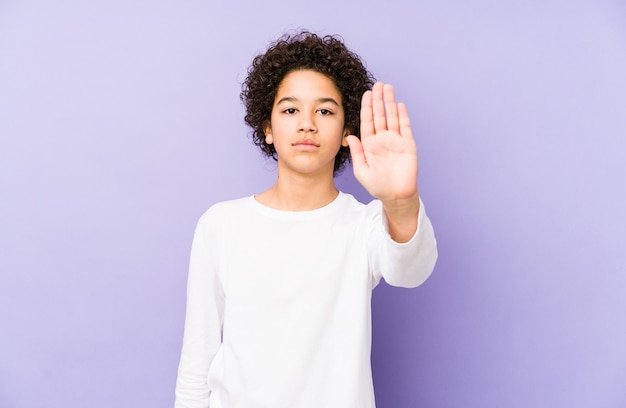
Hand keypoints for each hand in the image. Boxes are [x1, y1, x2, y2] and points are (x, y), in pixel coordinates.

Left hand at [346, 82, 418, 202]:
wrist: (396, 195)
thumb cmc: (377, 186)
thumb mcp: (361, 170)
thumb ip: (357, 153)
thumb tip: (350, 136)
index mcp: (370, 144)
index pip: (367, 121)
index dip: (366, 107)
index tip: (365, 94)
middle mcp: (382, 139)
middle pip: (379, 115)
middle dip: (378, 100)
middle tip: (377, 84)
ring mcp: (395, 141)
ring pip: (392, 117)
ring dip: (390, 103)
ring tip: (388, 88)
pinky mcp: (408, 144)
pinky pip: (405, 127)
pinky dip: (402, 116)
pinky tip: (399, 105)